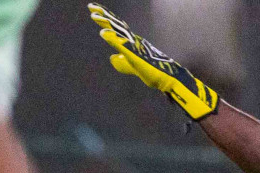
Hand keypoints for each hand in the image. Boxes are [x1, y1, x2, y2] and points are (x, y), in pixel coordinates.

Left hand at [89, 4, 220, 122]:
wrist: (168, 78)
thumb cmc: (154, 72)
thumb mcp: (133, 67)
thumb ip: (122, 62)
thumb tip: (111, 57)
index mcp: (132, 42)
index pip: (117, 27)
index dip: (106, 18)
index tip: (95, 10)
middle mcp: (133, 40)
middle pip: (116, 25)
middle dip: (103, 15)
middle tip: (91, 6)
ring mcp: (134, 46)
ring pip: (118, 30)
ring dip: (106, 22)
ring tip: (94, 14)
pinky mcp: (136, 55)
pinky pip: (122, 44)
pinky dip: (112, 38)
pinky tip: (103, 33)